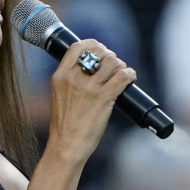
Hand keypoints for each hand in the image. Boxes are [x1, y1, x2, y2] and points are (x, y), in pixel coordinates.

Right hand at [47, 39, 136, 164]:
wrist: (66, 144)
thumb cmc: (64, 125)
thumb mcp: (59, 96)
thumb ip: (70, 80)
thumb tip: (88, 69)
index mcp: (60, 76)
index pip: (77, 47)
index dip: (92, 44)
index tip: (99, 50)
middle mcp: (73, 78)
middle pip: (98, 52)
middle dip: (110, 56)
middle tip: (113, 66)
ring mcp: (89, 88)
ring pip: (113, 61)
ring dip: (121, 65)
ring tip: (121, 74)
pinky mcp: (103, 98)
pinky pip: (122, 76)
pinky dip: (130, 75)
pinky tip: (129, 79)